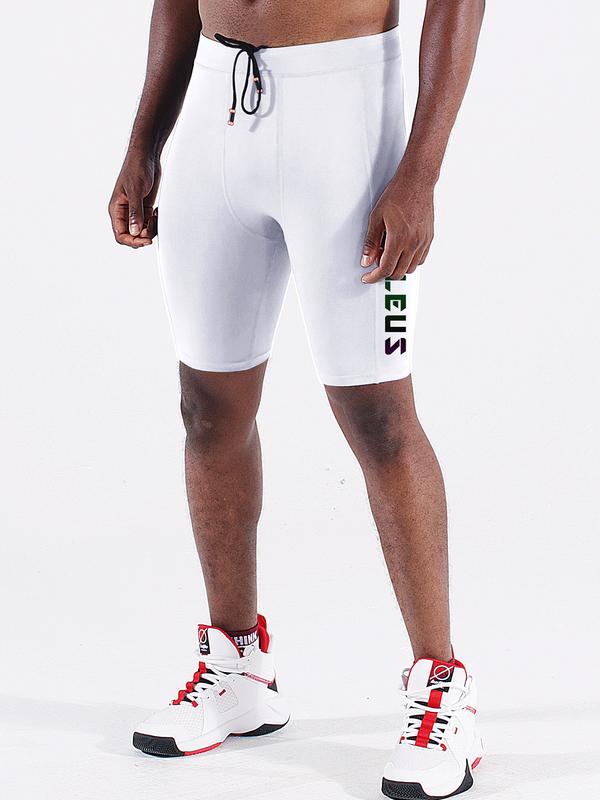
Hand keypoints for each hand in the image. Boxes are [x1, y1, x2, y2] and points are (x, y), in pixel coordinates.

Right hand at [108, 150, 160, 247]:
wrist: (147, 157)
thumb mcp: (136, 190)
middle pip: (132, 236)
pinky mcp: (145, 208)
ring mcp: (135, 211)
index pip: (120, 235)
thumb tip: (135, 232)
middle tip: (152, 225)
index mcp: (116, 209)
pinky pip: (148, 224)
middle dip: (143, 236)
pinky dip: (154, 223)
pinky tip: (156, 213)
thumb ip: (135, 212)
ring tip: (155, 216)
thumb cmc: (136, 168)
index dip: (132, 241)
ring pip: (142, 232)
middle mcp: (124, 213)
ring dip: (150, 229)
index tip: (146, 240)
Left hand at [361, 164, 434, 282]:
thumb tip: (366, 261)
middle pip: (398, 272)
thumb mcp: (376, 218)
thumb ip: (371, 242)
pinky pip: (420, 259)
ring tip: (388, 256)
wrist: (417, 181)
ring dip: (398, 268)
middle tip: (375, 266)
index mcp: (399, 239)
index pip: (386, 269)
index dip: (374, 277)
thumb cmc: (397, 195)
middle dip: (385, 273)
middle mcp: (413, 243)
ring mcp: (423, 241)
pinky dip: (410, 262)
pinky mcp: (429, 238)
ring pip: (410, 268)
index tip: (368, 277)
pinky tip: (402, 253)